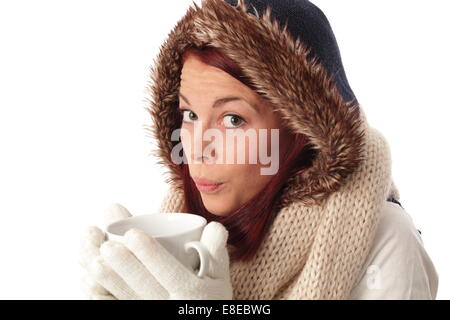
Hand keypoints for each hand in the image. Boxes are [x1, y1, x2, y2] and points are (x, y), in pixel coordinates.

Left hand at [80, 205, 232, 299]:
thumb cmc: (208, 300)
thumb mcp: (219, 278)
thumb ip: (216, 250)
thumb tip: (213, 227)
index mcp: (191, 293)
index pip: (169, 272)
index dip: (150, 254)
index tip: (134, 234)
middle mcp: (169, 306)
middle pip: (142, 285)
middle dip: (123, 265)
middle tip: (106, 246)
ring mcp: (151, 312)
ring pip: (125, 297)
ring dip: (107, 279)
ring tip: (93, 259)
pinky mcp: (137, 315)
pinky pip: (115, 307)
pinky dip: (102, 294)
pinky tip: (89, 279)